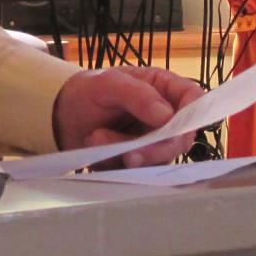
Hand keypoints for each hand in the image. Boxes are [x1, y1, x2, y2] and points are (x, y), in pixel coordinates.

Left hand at [52, 66, 203, 168]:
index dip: (194, 113)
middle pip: (181, 138)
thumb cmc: (87, 92)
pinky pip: (141, 171)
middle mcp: (164, 116)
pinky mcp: (140, 161)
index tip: (175, 128)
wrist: (61, 117)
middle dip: (155, 149)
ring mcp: (154, 141)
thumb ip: (137, 94)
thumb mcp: (107, 84)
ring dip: (130, 156)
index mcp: (163, 88)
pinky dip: (118, 165)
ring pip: (161, 159)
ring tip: (96, 138)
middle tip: (128, 152)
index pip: (193, 98)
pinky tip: (97, 151)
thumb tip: (166, 116)